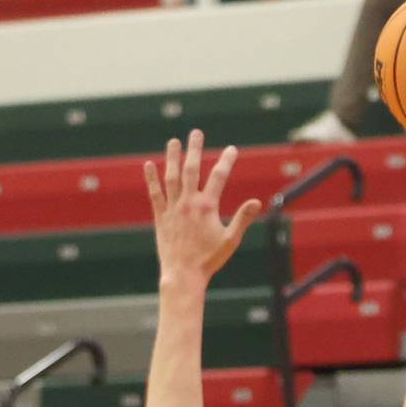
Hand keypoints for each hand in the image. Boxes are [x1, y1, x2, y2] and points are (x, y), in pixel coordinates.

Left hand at [144, 129, 260, 289]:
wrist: (183, 274)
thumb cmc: (209, 260)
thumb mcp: (231, 240)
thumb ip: (242, 218)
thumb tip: (257, 202)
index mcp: (207, 207)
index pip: (218, 177)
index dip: (226, 161)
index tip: (232, 149)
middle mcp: (188, 203)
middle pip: (191, 169)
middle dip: (195, 149)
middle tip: (196, 132)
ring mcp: (172, 208)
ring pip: (171, 177)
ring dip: (172, 157)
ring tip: (173, 142)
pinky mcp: (161, 217)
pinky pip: (155, 194)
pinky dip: (152, 179)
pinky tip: (148, 165)